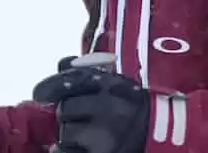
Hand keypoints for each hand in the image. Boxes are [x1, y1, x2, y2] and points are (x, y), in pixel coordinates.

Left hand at [33, 57, 149, 152]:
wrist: (169, 137)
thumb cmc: (138, 108)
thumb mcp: (121, 84)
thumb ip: (92, 72)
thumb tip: (62, 64)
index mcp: (113, 85)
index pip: (71, 80)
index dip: (49, 87)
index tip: (39, 95)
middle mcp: (108, 108)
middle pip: (65, 108)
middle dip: (68, 113)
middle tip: (80, 118)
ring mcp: (105, 136)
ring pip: (66, 132)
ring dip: (69, 135)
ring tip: (86, 136)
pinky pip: (65, 152)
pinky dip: (64, 151)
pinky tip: (71, 148)